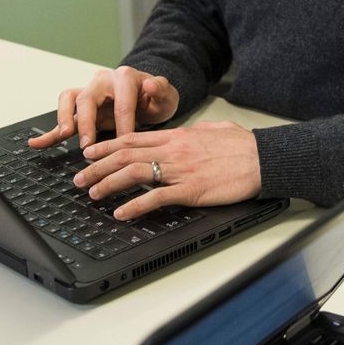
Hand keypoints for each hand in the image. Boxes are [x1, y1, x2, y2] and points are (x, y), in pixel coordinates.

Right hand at [27, 65, 179, 150]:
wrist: (148, 96)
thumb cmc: (155, 98)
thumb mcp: (165, 95)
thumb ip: (161, 90)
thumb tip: (151, 83)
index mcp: (124, 78)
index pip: (121, 102)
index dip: (123, 124)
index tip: (125, 143)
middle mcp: (102, 82)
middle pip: (86, 97)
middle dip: (85, 121)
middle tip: (87, 143)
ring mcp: (89, 93)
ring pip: (68, 99)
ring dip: (64, 118)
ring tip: (64, 136)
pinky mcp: (80, 109)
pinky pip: (62, 118)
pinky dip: (49, 131)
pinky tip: (35, 143)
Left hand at [72, 121, 261, 220]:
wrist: (263, 158)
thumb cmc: (243, 146)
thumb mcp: (213, 131)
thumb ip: (193, 134)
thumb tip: (184, 136)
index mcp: (178, 136)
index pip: (133, 138)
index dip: (106, 146)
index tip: (90, 153)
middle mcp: (174, 150)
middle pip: (125, 155)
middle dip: (98, 167)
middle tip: (80, 178)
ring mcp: (180, 170)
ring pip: (134, 173)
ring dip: (108, 184)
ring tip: (93, 194)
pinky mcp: (190, 190)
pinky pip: (156, 197)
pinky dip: (135, 206)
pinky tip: (121, 213)